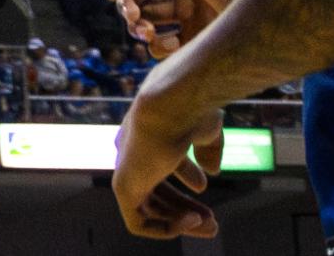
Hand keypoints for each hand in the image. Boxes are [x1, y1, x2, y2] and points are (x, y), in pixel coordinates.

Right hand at [105, 0, 252, 57]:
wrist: (266, 29)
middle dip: (130, 4)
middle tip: (133, 15)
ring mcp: (185, 20)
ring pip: (145, 21)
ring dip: (139, 26)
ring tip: (147, 32)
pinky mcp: (189, 45)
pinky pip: (160, 47)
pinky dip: (158, 46)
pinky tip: (171, 45)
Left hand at [112, 86, 223, 239]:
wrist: (172, 104)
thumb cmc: (191, 110)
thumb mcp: (205, 129)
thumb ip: (207, 149)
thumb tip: (211, 171)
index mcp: (145, 132)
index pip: (161, 159)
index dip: (185, 174)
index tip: (202, 187)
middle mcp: (131, 151)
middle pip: (155, 188)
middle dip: (183, 206)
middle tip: (210, 220)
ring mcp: (125, 169)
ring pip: (148, 208)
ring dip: (179, 221)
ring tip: (209, 225)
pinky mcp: (122, 188)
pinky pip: (138, 222)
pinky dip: (166, 228)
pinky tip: (191, 220)